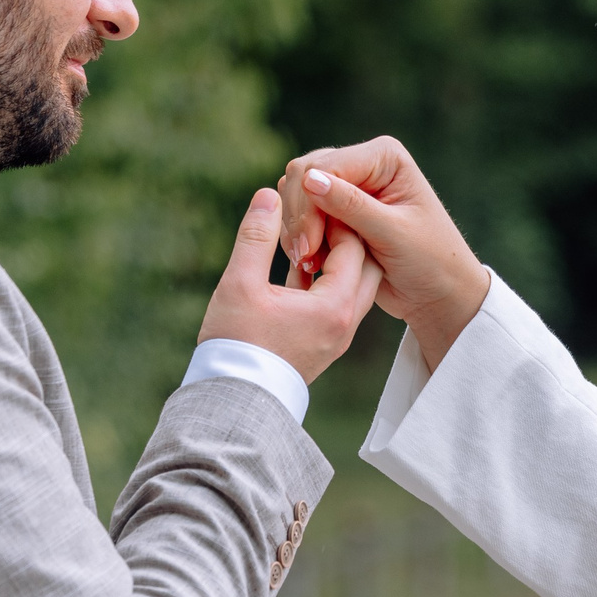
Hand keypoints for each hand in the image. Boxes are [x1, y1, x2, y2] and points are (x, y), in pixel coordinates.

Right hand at [197, 187, 382, 382]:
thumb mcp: (240, 283)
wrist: (233, 402)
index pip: (353, 245)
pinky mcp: (324, 345)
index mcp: (335, 306)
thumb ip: (256, 236)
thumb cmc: (235, 345)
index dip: (332, 218)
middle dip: (340, 237)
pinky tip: (294, 266)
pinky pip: (335, 303)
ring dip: (331, 260)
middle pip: (363, 265)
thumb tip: (269, 194)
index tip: (310, 202)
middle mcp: (346, 323)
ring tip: (302, 238)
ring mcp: (338, 337)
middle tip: (311, 218)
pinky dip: (322, 281)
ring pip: (350, 285)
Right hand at [277, 136, 488, 367]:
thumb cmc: (430, 260)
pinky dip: (299, 236)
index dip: (309, 203)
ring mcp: (347, 185)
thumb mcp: (393, 233)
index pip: (325, 165)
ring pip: (296, 193)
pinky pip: (301, 213)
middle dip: (300, 216)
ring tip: (311, 262)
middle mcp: (363, 164)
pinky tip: (312, 262)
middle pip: (303, 173)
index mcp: (384, 157)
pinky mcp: (335, 210)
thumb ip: (351, 205)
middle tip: (305, 258)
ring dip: (297, 228)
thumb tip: (308, 179)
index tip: (309, 246)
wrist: (438, 293)